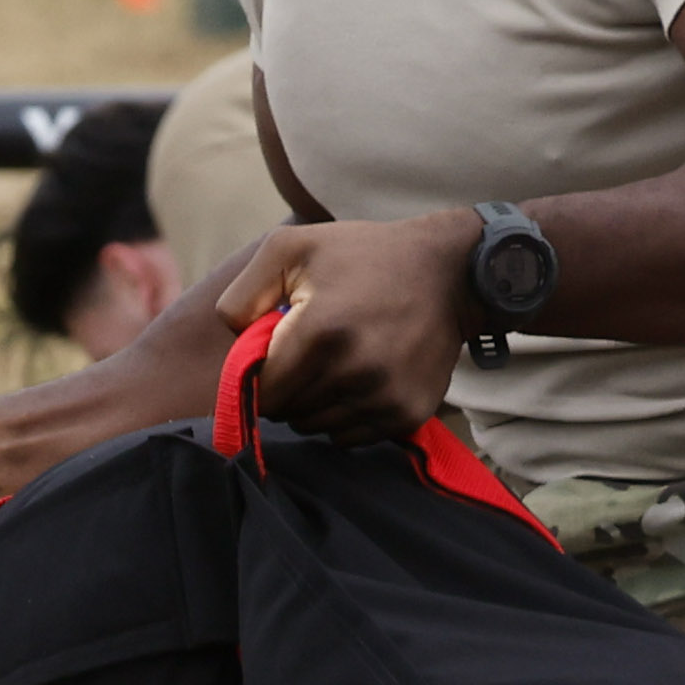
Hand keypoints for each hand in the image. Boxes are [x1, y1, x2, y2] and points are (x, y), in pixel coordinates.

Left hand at [219, 212, 485, 440]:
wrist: (451, 273)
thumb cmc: (363, 255)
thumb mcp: (290, 247)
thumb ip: (242, 294)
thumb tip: (234, 340)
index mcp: (320, 331)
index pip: (263, 390)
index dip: (259, 376)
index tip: (274, 355)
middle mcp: (354, 371)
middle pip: (288, 413)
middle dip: (287, 389)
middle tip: (307, 355)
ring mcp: (384, 397)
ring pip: (318, 428)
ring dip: (314, 405)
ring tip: (333, 366)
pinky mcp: (408, 413)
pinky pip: (352, 437)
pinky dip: (345, 417)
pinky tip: (359, 381)